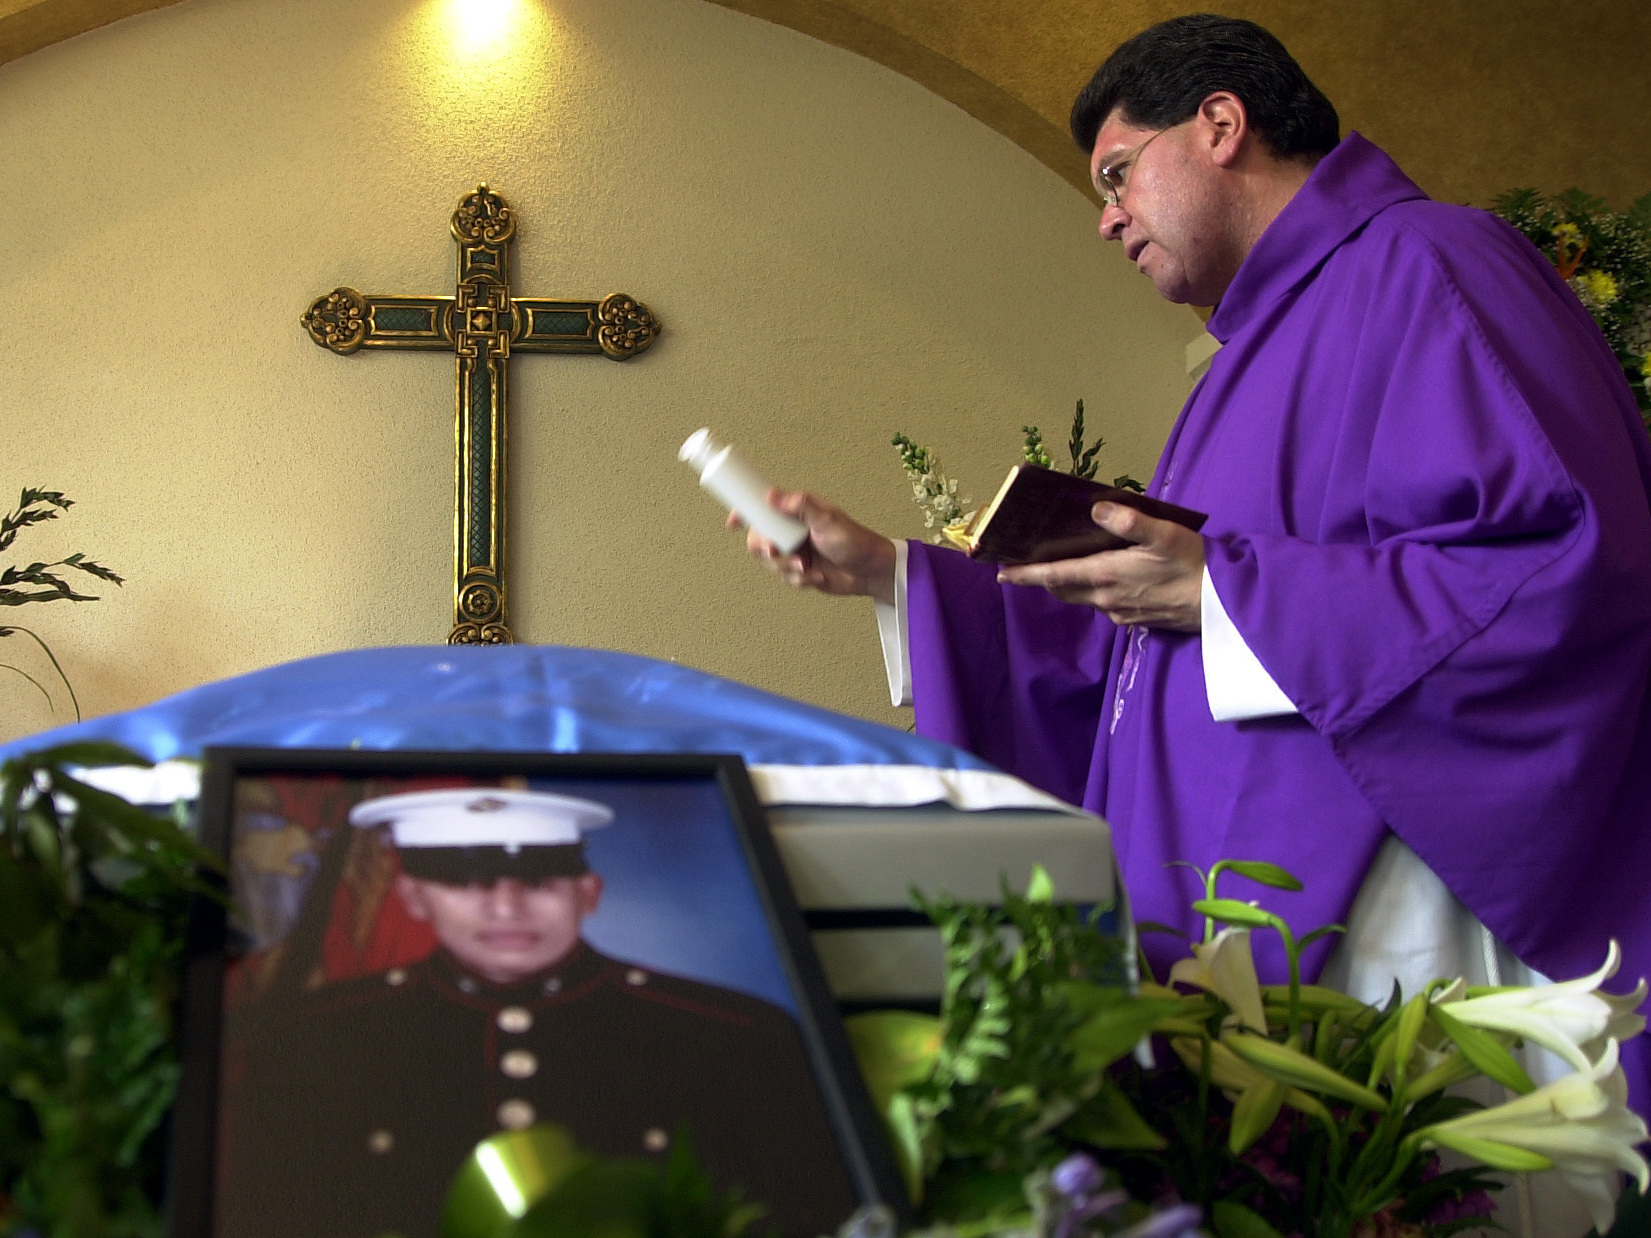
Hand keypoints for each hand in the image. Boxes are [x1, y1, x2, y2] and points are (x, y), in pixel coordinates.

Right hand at [732, 489, 896, 604]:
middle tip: (776, 551)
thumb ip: (800, 506)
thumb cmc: (854, 540)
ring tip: (807, 566)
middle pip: (758, 539)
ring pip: (770, 562)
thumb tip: (771, 495)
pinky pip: (785, 578)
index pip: (763, 509)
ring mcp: (795, 552)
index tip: (733, 522)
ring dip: (786, 567)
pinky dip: (799, 580)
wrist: (870, 572)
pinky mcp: (800, 572)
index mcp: (796, 513)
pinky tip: (816, 576)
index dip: (744, 513)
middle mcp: (792, 532)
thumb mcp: (827, 519)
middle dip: (764, 548)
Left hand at [996, 502, 1203, 630]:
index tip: (1000, 573)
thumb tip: (1096, 508)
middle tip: (1027, 564)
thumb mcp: (1164, 534)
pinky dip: (1094, 589)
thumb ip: (1128, 521)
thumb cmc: (1194, 565)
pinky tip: (1106, 576)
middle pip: (1063, 588)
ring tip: (1064, 563)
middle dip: (1043, 578)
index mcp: (1107, 576)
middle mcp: (1106, 598)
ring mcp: (1120, 612)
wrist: (1223, 605)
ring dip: (1070, 582)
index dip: (1025, 574)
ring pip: (1083, 597)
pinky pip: (1104, 604)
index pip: (1054, 576)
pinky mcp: (1135, 619)